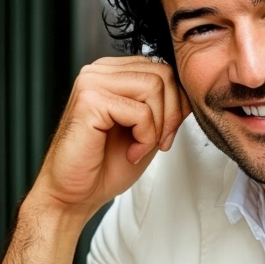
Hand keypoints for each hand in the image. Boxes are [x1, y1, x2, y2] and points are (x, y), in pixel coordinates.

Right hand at [31, 56, 189, 220]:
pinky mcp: (89, 100)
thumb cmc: (104, 166)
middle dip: (172, 113)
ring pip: (155, 87)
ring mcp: (91, 83)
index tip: (166, 135)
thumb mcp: (147, 130)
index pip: (162, 69)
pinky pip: (140, 111)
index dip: (176, 102)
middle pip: (163, 73)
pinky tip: (131, 153)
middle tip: (159, 143)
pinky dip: (145, 137)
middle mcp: (99, 72)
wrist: (73, 194)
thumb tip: (190, 90)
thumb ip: (164, 107)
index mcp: (111, 73)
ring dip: (157, 126)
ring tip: (140, 148)